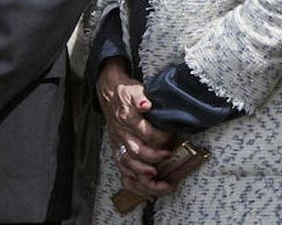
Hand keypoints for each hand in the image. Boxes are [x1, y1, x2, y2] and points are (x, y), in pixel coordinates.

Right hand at [96, 58, 174, 197]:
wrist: (109, 93)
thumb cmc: (126, 93)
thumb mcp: (135, 90)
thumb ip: (141, 98)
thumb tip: (146, 105)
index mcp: (127, 118)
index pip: (144, 132)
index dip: (160, 136)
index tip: (171, 136)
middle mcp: (121, 134)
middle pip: (135, 151)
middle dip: (152, 157)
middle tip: (167, 157)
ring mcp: (119, 144)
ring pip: (128, 165)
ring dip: (143, 175)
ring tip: (159, 181)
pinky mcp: (118, 151)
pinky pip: (123, 171)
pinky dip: (134, 183)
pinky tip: (146, 190)